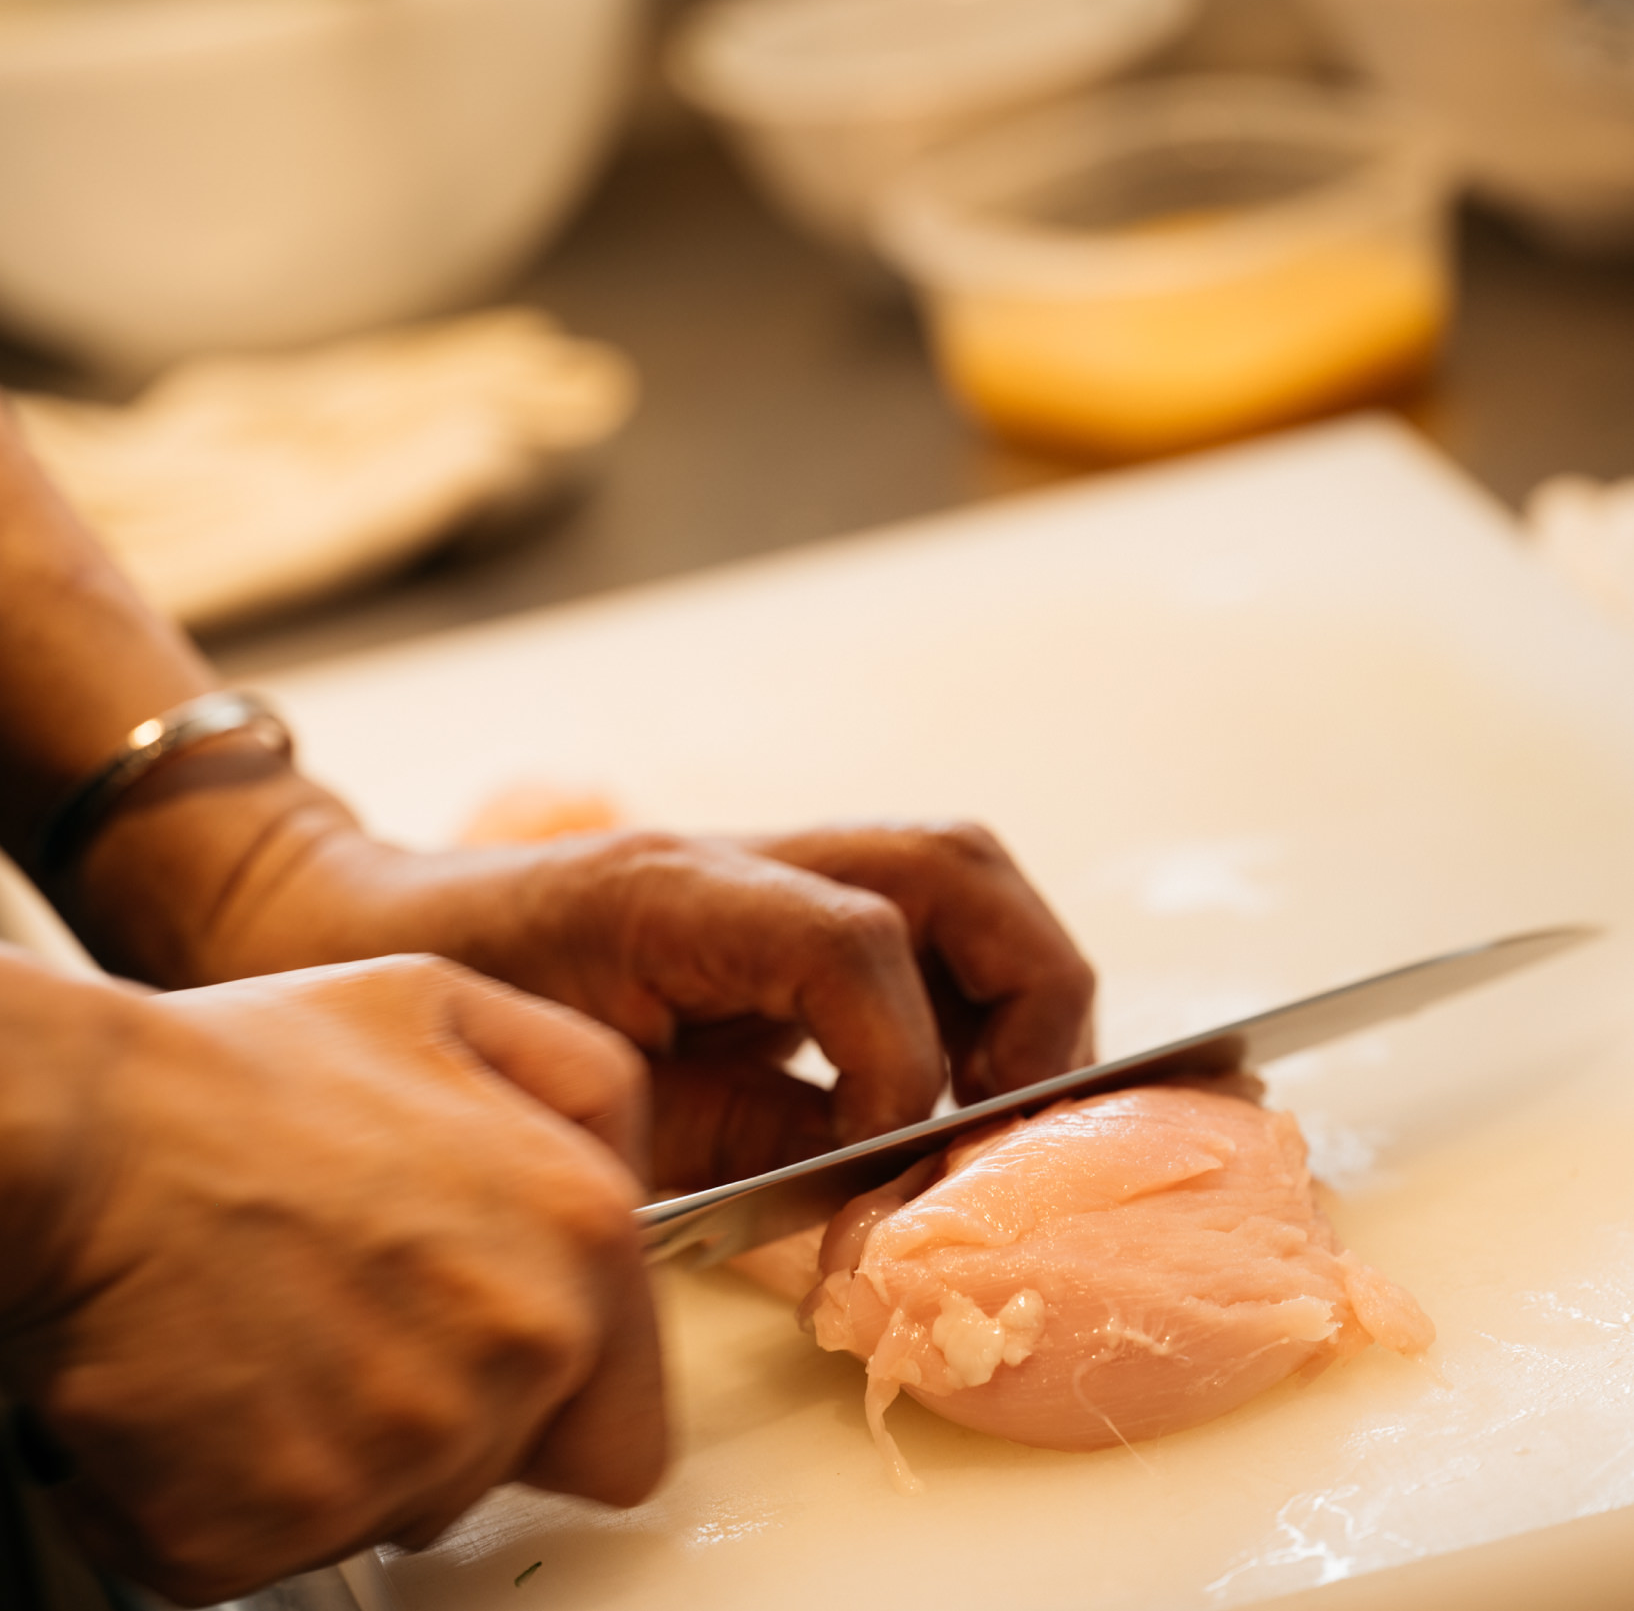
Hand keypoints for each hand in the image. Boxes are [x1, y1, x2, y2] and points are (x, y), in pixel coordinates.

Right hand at [0, 953, 662, 1604]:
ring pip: (390, 1504)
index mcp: (576, 1240)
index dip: (567, 1406)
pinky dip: (230, 1486)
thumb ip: (581, 1089)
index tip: (507, 1370)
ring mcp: (384, 1455)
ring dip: (340, 1442)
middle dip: (445, 1407)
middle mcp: (506, 1355)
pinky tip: (210, 1378)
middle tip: (355, 1303)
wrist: (77, 1130)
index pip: (632, 1436)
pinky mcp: (250, 1527)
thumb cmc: (245, 1068)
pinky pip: (269, 1544)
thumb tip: (631, 1176)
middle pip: (502, 1467)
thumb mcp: (454, 1008)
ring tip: (276, 1322)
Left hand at [178, 817, 1095, 1187]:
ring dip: (1016, 983)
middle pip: (953, 866)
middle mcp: (742, 861)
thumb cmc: (468, 1021)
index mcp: (675, 894)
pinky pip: (915, 922)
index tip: (892, 1160)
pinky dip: (963, 993)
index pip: (853, 938)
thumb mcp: (596, 1111)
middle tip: (1022, 1111)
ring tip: (1003, 1096)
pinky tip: (940, 1081)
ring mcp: (768, 871)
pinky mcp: (781, 907)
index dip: (903, 1060)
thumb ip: (742, 1140)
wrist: (377, 933)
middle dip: (1029, 991)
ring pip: (956, 875)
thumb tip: (883, 1183)